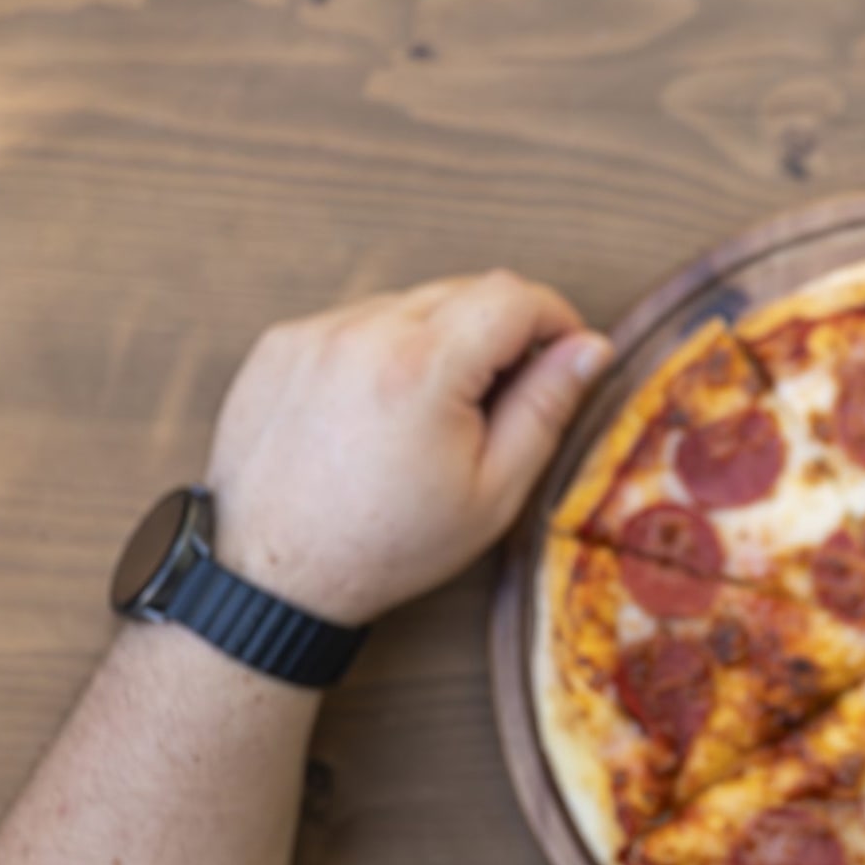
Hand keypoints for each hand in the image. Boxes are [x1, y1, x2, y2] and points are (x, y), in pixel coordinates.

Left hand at [205, 271, 611, 622]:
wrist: (273, 575)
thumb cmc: (387, 545)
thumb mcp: (494, 490)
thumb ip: (547, 407)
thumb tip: (591, 348)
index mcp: (423, 368)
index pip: (514, 296)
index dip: (556, 316)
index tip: (567, 349)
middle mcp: (363, 334)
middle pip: (464, 289)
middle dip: (500, 330)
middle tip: (504, 396)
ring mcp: (314, 334)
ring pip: (410, 304)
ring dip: (440, 338)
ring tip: (433, 412)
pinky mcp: (281, 344)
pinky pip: (357, 323)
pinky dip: (385, 350)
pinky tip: (380, 410)